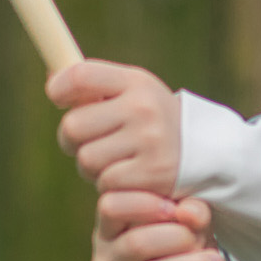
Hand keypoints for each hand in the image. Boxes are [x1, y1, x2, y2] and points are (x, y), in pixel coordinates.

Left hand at [47, 60, 179, 193]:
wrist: (208, 154)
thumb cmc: (156, 120)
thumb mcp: (135, 92)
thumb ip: (96, 86)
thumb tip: (52, 81)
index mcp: (136, 82)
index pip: (80, 76)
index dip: (59, 89)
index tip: (59, 98)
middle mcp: (143, 109)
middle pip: (73, 127)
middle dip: (72, 140)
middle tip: (89, 142)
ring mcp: (149, 142)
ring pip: (86, 160)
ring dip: (92, 167)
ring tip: (113, 161)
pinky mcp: (152, 175)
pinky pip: (106, 184)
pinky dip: (111, 185)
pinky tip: (128, 177)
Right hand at [92, 190, 223, 260]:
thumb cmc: (180, 256)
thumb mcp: (188, 227)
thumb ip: (191, 212)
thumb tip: (191, 212)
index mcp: (111, 227)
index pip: (111, 206)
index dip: (143, 203)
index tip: (174, 208)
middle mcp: (105, 259)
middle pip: (136, 243)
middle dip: (178, 239)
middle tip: (201, 241)